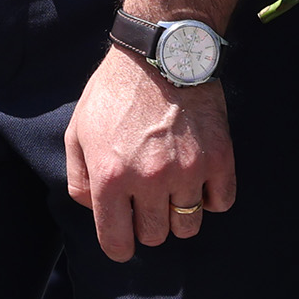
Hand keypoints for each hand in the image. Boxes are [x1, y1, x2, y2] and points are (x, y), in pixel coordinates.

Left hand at [63, 48, 232, 261]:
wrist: (160, 53)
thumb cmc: (114, 92)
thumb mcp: (77, 131)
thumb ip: (79, 178)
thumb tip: (92, 209)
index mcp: (110, 176)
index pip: (117, 243)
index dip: (118, 245)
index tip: (123, 237)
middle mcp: (150, 180)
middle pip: (156, 236)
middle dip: (148, 225)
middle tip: (147, 202)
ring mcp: (188, 170)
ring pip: (189, 226)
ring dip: (179, 214)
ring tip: (173, 189)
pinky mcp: (219, 158)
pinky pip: (220, 202)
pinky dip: (210, 197)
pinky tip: (198, 178)